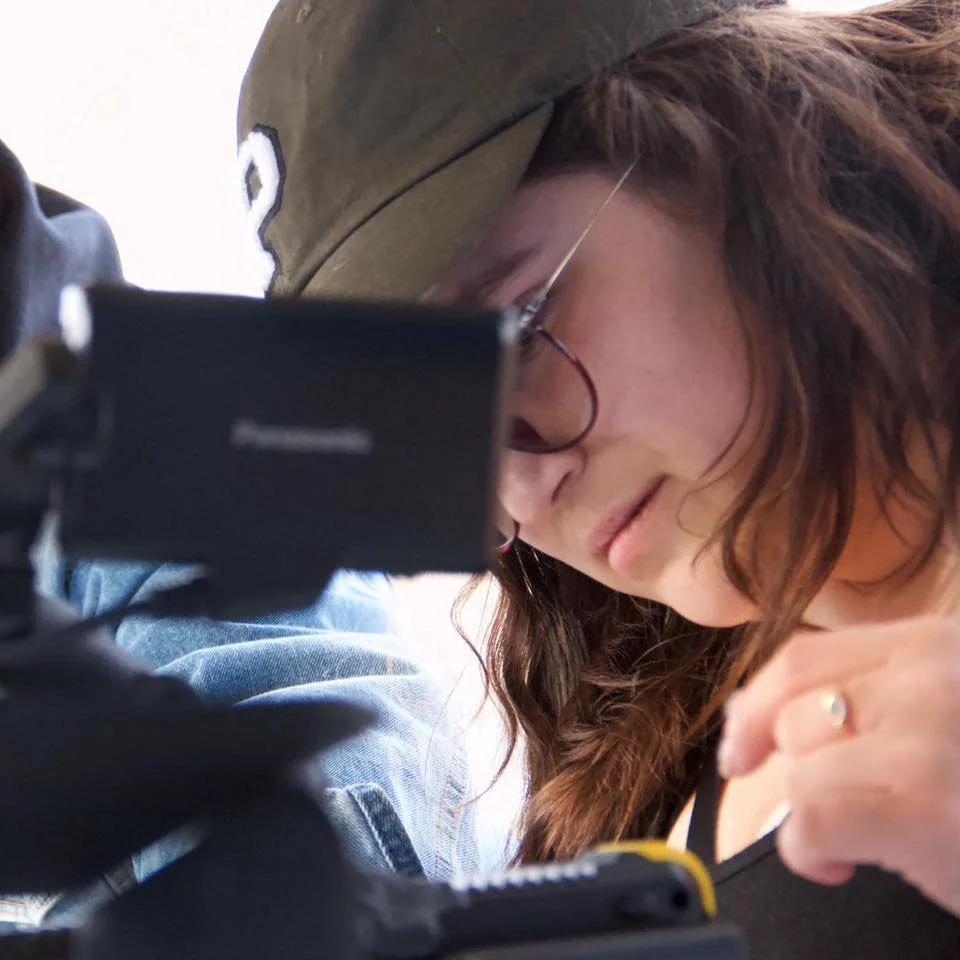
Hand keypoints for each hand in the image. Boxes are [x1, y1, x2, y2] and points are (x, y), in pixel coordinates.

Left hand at [718, 616, 959, 915]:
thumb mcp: (953, 712)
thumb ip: (892, 698)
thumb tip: (783, 717)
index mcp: (935, 645)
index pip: (805, 656)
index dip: (755, 701)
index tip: (739, 741)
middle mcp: (930, 676)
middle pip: (794, 708)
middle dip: (779, 764)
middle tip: (797, 806)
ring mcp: (928, 736)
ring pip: (800, 761)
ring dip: (805, 812)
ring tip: (847, 844)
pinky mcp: (923, 804)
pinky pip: (810, 815)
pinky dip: (806, 850)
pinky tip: (838, 864)